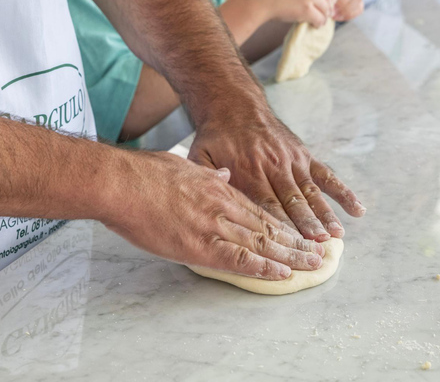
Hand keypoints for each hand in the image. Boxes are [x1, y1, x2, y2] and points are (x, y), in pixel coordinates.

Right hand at [101, 150, 326, 279]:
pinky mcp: (200, 245)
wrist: (120, 183)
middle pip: (267, 226)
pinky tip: (282, 273)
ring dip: (290, 255)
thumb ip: (207, 174)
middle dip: (295, 241)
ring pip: (261, 242)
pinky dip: (263, 266)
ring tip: (312, 264)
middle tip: (318, 252)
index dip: (281, 223)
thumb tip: (224, 175)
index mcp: (216, 188)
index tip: (298, 232)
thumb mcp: (181, 165)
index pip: (258, 209)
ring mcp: (213, 225)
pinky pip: (240, 259)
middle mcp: (222, 206)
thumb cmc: (142, 173)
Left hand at [188, 110, 365, 241]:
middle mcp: (272, 166)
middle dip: (305, 226)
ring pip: (311, 192)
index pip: (265, 205)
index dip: (278, 227)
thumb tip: (210, 202)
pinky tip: (357, 211)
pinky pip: (326, 175)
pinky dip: (343, 192)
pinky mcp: (304, 155)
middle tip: (317, 248)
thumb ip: (206, 178)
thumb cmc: (216, 137)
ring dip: (324, 214)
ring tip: (335, 236)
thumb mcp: (200, 155)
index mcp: (247, 170)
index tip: (287, 247)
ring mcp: (291, 160)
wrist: (235, 105)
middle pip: (292, 202)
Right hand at [256, 0, 336, 27]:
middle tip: (324, 14)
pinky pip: (320, 18)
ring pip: (326, 8)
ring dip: (324, 16)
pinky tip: (314, 25)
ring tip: (318, 21)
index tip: (325, 3)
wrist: (257, 0)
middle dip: (328, 6)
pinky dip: (319, 23)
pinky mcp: (306, 8)